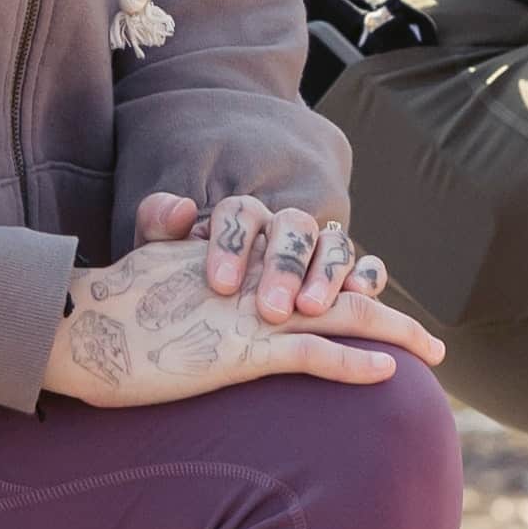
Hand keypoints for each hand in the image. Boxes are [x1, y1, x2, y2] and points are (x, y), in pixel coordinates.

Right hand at [49, 201, 444, 401]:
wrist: (76, 328)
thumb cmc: (107, 304)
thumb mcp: (147, 257)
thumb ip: (170, 231)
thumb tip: (183, 212)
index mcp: (239, 260)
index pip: (310, 265)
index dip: (353, 283)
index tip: (384, 301)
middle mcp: (253, 282)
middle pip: (340, 288)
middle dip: (391, 314)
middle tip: (432, 341)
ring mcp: (250, 318)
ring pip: (339, 317)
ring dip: (393, 335)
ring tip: (431, 353)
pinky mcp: (240, 354)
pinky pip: (311, 356)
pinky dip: (353, 363)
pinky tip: (386, 374)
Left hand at [128, 185, 392, 328]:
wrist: (197, 321)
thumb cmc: (177, 292)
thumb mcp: (158, 265)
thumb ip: (158, 228)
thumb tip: (182, 207)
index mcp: (239, 221)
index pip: (241, 214)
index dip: (233, 245)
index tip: (220, 286)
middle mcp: (281, 231)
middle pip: (294, 226)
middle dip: (284, 265)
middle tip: (271, 308)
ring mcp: (315, 254)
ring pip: (333, 245)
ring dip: (326, 274)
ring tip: (310, 310)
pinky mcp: (343, 281)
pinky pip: (366, 269)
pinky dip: (369, 277)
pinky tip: (361, 295)